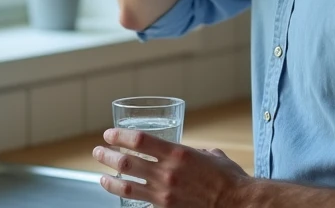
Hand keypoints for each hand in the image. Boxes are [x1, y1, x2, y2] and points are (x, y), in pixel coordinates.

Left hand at [94, 126, 249, 207]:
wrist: (237, 204)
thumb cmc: (228, 179)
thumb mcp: (212, 156)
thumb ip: (198, 151)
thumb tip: (195, 151)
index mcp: (177, 153)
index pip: (140, 140)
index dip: (120, 136)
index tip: (109, 134)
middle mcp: (167, 172)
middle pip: (126, 162)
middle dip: (108, 156)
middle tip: (98, 152)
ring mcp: (164, 193)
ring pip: (127, 186)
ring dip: (109, 179)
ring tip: (101, 176)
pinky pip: (140, 203)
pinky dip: (127, 198)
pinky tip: (121, 196)